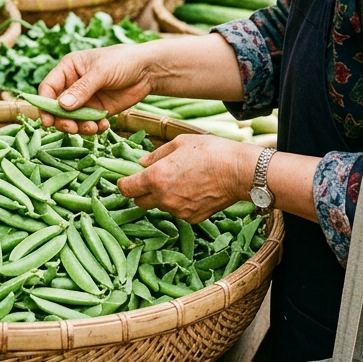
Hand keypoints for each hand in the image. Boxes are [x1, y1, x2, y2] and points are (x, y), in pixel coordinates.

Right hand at [37, 43, 158, 134]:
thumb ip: (82, 89)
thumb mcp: (101, 72)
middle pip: (57, 107)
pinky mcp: (98, 110)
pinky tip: (103, 126)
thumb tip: (61, 105)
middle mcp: (73, 85)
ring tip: (93, 127)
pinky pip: (88, 123)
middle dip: (63, 120)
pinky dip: (93, 128)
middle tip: (72, 128)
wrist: (148, 70)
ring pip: (72, 119)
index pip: (48, 88)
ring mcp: (85, 99)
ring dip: (79, 126)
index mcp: (69, 69)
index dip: (45, 104)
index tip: (48, 120)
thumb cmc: (123, 61)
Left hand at [118, 135, 258, 222]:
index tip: (126, 179)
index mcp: (156, 178)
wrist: (238, 171)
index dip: (123, 184)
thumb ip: (156, 155)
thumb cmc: (209, 151)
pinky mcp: (192, 218)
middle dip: (141, 191)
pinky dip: (180, 202)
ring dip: (163, 196)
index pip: (127, 189)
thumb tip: (141, 163)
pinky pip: (178, 211)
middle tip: (153, 178)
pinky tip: (193, 188)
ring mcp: (178, 211)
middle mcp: (163, 198)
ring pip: (161, 206)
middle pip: (140, 202)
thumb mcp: (179, 143)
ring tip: (181, 179)